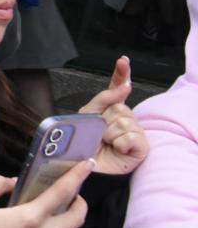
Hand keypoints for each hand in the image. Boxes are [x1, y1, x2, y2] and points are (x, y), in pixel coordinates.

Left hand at [79, 56, 148, 175]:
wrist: (84, 166)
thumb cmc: (84, 144)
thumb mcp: (88, 115)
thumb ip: (105, 98)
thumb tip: (126, 85)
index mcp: (110, 109)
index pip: (117, 88)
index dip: (121, 74)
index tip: (123, 60)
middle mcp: (125, 118)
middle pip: (120, 108)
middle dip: (105, 121)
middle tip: (100, 135)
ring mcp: (135, 132)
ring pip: (125, 122)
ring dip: (111, 134)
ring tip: (107, 144)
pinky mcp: (141, 146)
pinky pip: (132, 136)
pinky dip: (121, 143)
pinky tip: (118, 149)